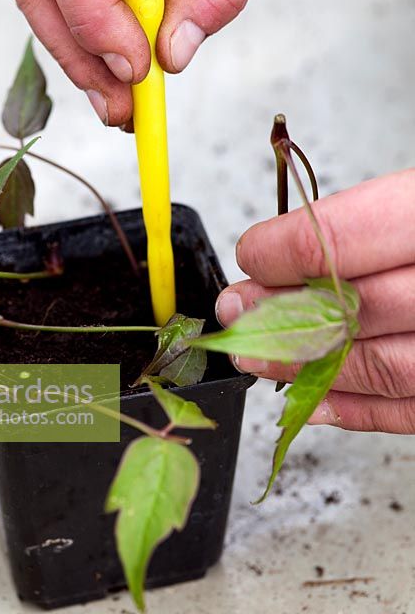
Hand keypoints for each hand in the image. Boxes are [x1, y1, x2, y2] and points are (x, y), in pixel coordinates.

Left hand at [216, 170, 414, 433]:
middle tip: (236, 313)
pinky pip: (409, 409)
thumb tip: (284, 254)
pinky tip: (314, 399)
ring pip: (379, 368)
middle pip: (350, 309)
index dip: (278, 253)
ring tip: (256, 358)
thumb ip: (359, 223)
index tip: (253, 255)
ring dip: (303, 367)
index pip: (337, 239)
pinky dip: (357, 409)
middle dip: (275, 314)